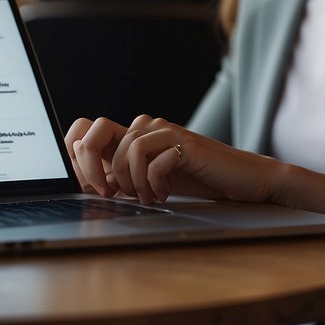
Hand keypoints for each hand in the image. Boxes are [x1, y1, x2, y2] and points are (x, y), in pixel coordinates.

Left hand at [64, 115, 289, 205]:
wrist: (242, 179)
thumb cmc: (196, 180)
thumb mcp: (152, 178)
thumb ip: (125, 175)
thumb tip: (92, 184)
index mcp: (134, 133)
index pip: (90, 130)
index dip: (81, 159)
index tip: (96, 188)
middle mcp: (148, 126)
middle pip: (100, 134)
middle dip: (101, 170)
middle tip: (115, 195)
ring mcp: (167, 131)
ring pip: (129, 150)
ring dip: (133, 181)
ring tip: (148, 198)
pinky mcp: (186, 143)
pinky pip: (156, 161)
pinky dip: (155, 183)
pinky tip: (164, 195)